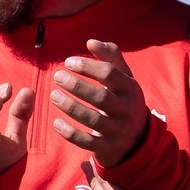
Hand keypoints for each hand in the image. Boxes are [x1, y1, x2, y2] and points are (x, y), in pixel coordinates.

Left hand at [51, 40, 147, 166]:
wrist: (137, 139)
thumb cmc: (124, 100)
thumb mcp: (124, 78)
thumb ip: (111, 57)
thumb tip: (90, 41)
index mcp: (130, 89)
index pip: (110, 74)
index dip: (87, 66)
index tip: (68, 62)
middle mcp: (127, 110)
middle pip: (101, 97)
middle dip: (77, 86)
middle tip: (57, 76)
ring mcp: (119, 130)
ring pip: (94, 119)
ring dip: (71, 107)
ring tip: (53, 95)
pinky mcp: (109, 148)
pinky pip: (88, 142)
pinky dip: (70, 133)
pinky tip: (56, 122)